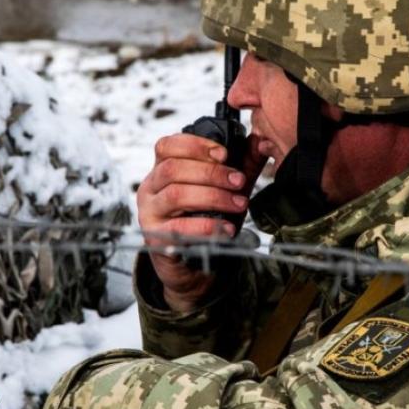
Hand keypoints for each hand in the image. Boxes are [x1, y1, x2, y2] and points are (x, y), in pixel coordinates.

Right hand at [136, 133, 265, 311]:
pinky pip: (179, 228)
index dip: (194, 145)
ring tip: (238, 203)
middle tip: (238, 181)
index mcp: (161, 171)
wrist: (190, 265)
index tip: (223, 154)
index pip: (167, 146)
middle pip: (173, 169)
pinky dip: (207, 226)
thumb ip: (237, 167)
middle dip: (211, 173)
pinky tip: (227, 228)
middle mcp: (150, 189)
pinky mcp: (155, 238)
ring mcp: (149, 214)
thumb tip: (259, 143)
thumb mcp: (220, 190)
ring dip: (212, 197)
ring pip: (176, 195)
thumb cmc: (203, 221)